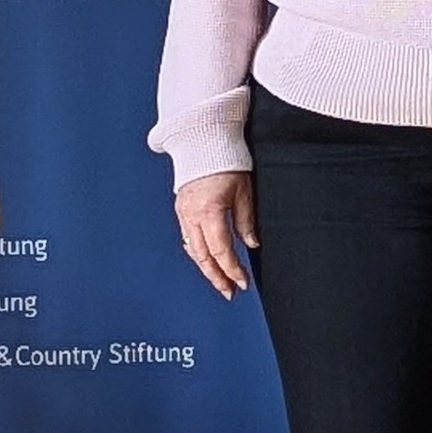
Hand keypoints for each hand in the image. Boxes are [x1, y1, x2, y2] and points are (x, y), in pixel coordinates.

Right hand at [176, 171, 258, 298]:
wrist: (203, 140)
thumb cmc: (226, 160)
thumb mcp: (244, 191)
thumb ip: (245, 221)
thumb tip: (250, 244)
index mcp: (209, 211)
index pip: (220, 251)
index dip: (232, 270)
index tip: (242, 283)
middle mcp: (192, 215)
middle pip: (203, 257)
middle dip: (216, 277)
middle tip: (229, 292)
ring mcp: (183, 212)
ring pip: (193, 250)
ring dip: (206, 268)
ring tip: (219, 281)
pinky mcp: (181, 208)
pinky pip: (188, 237)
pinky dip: (197, 252)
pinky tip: (205, 259)